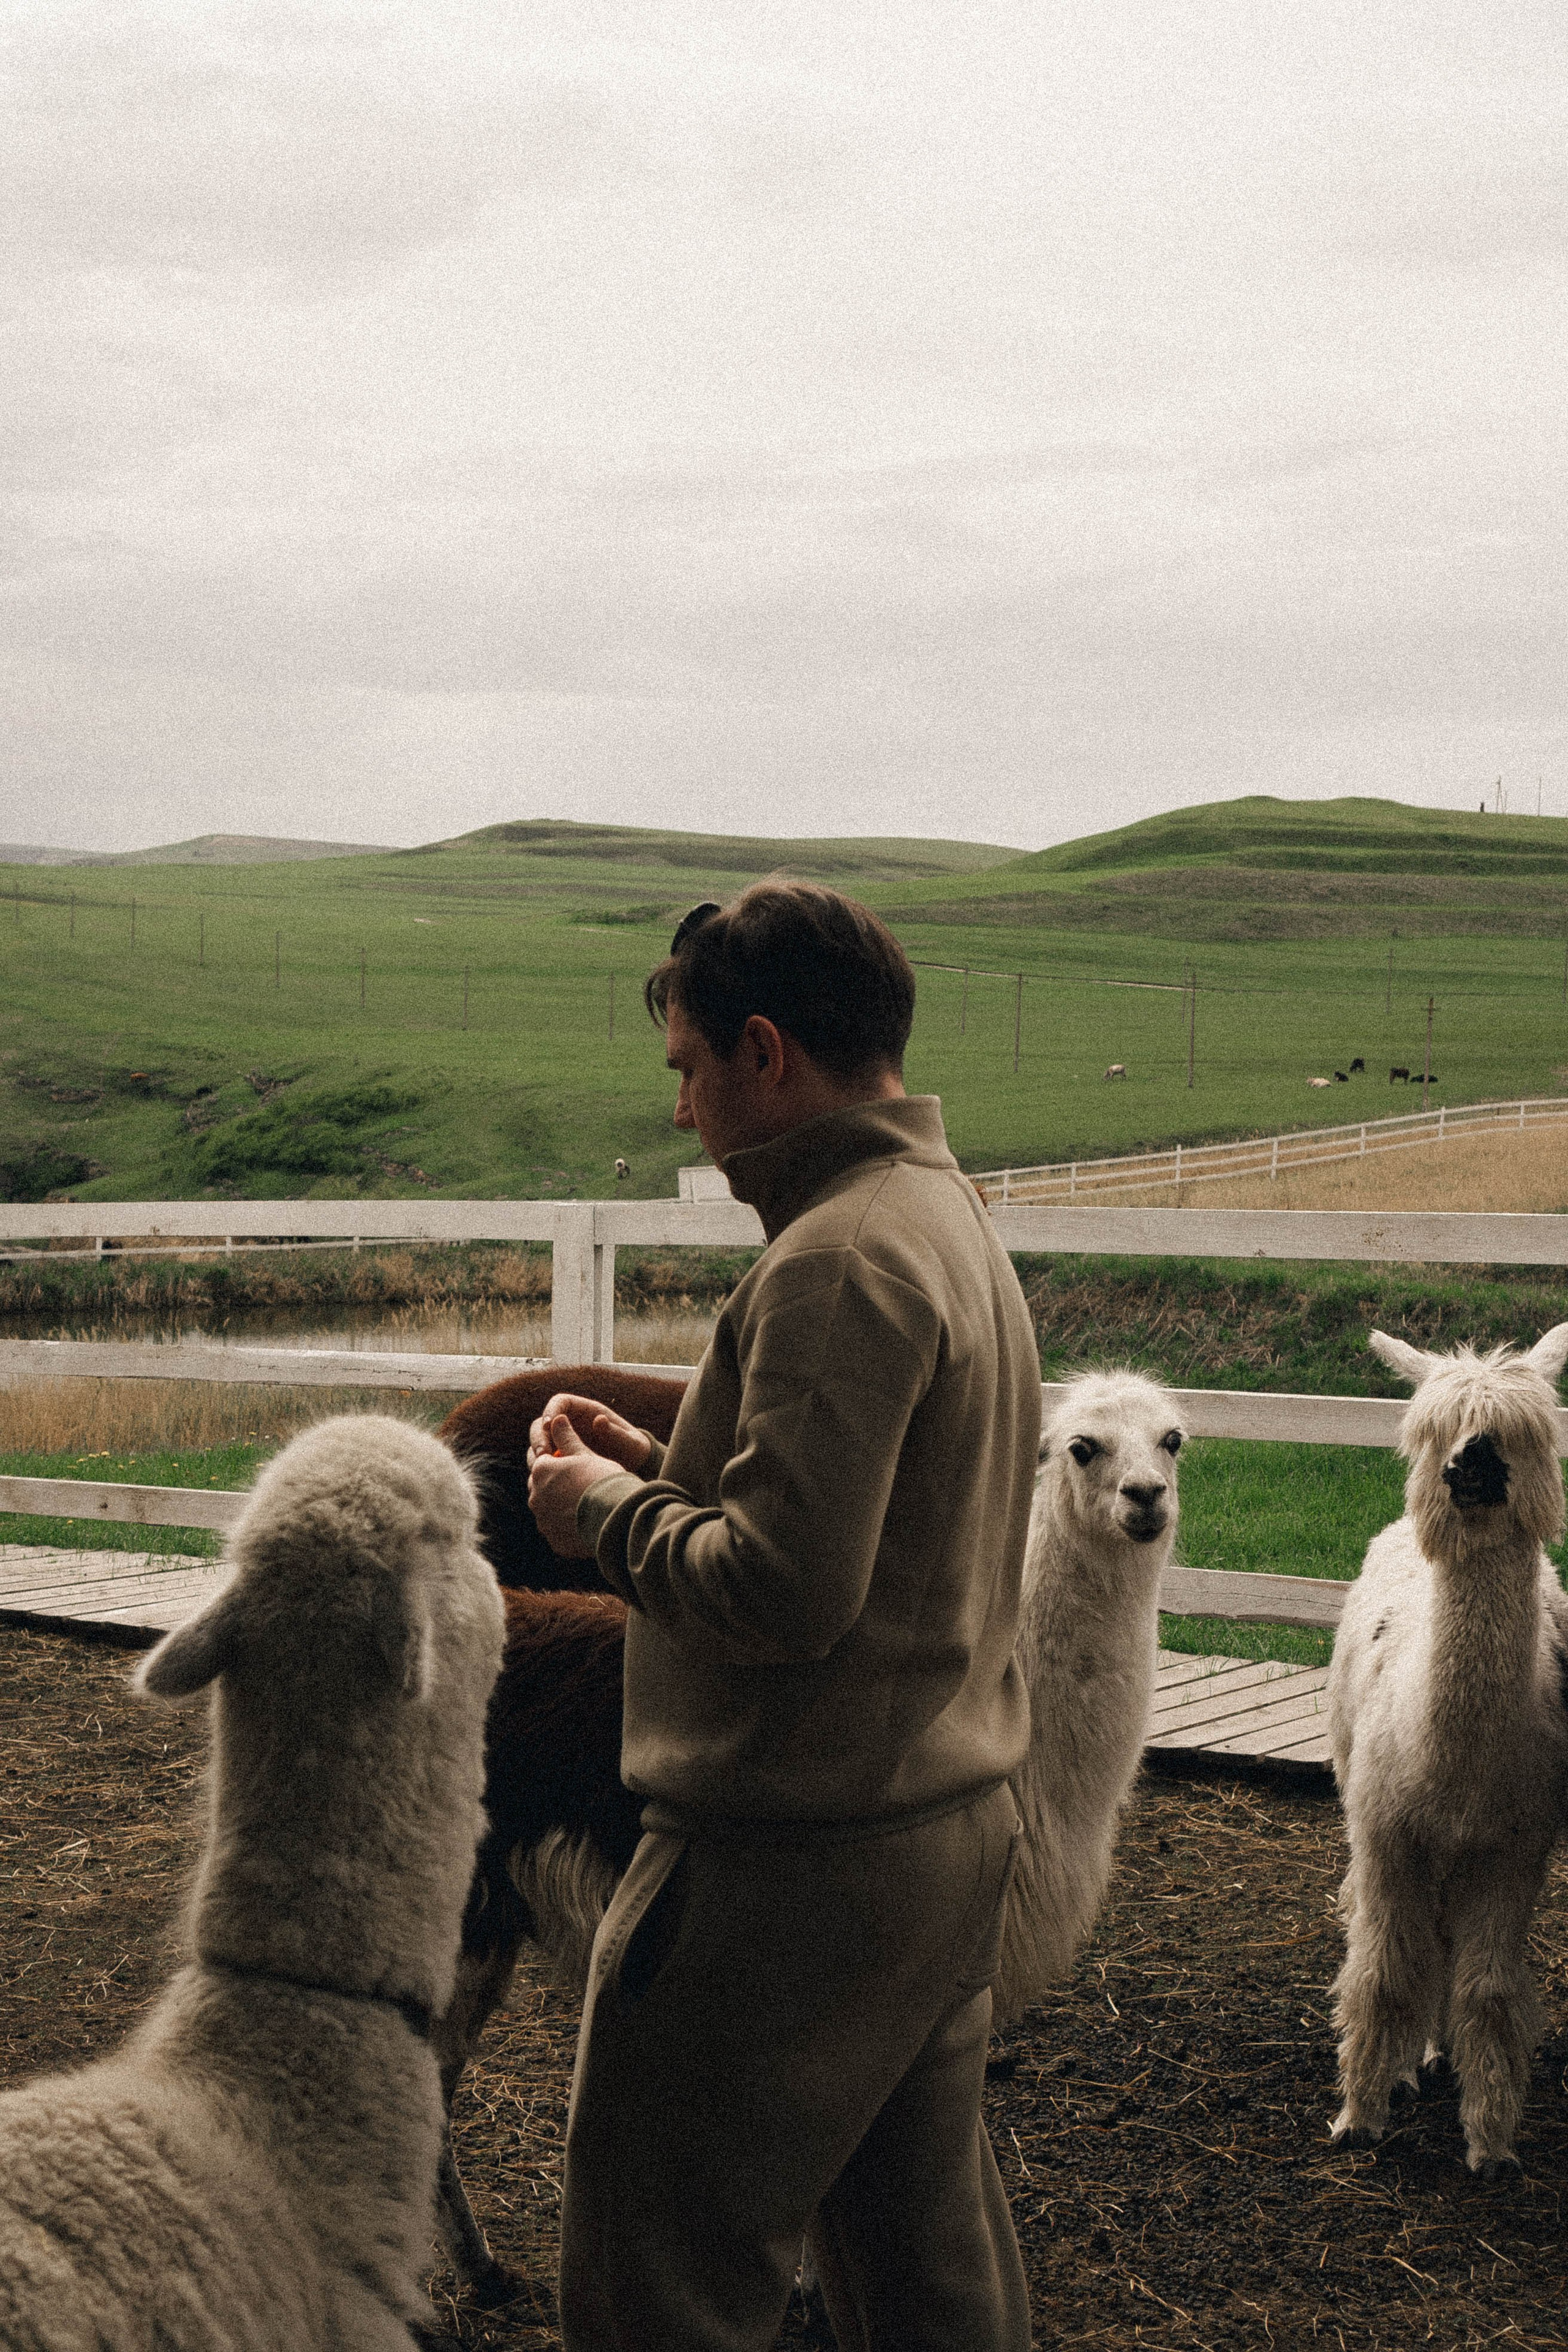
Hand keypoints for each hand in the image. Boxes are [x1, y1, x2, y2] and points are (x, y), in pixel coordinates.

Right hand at [527, 1393, 653, 1475]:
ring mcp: (564, 1443)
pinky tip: (547, 1479)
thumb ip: (615, 1433)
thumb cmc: (634, 1452)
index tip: (548, 1425)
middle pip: (542, 1423)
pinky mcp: (561, 1460)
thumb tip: (598, 1420)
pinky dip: (541, 1469)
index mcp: (586, 1412)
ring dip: (536, 1454)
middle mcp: (571, 1425)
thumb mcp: (630, 1444)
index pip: (559, 1402)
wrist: (635, 1471)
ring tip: (542, 1468)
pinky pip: (544, 1462)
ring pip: (539, 1443)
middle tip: (542, 1454)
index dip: (550, 1410)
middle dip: (538, 1436)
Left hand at [528, 1414, 628, 1558]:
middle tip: (581, 1486)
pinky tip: (586, 1524)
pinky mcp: (554, 1541)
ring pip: (549, 1511)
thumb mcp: (586, 1453)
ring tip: (585, 1506)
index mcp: (541, 1471)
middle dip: (556, 1486)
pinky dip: (568, 1528)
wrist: (616, 1515)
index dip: (560, 1462)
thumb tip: (557, 1418)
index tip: (576, 1467)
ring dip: (561, 1507)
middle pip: (543, 1488)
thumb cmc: (603, 1478)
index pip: (543, 1462)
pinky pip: (558, 1532)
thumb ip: (567, 1437)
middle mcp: (535, 1496)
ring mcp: (543, 1521)